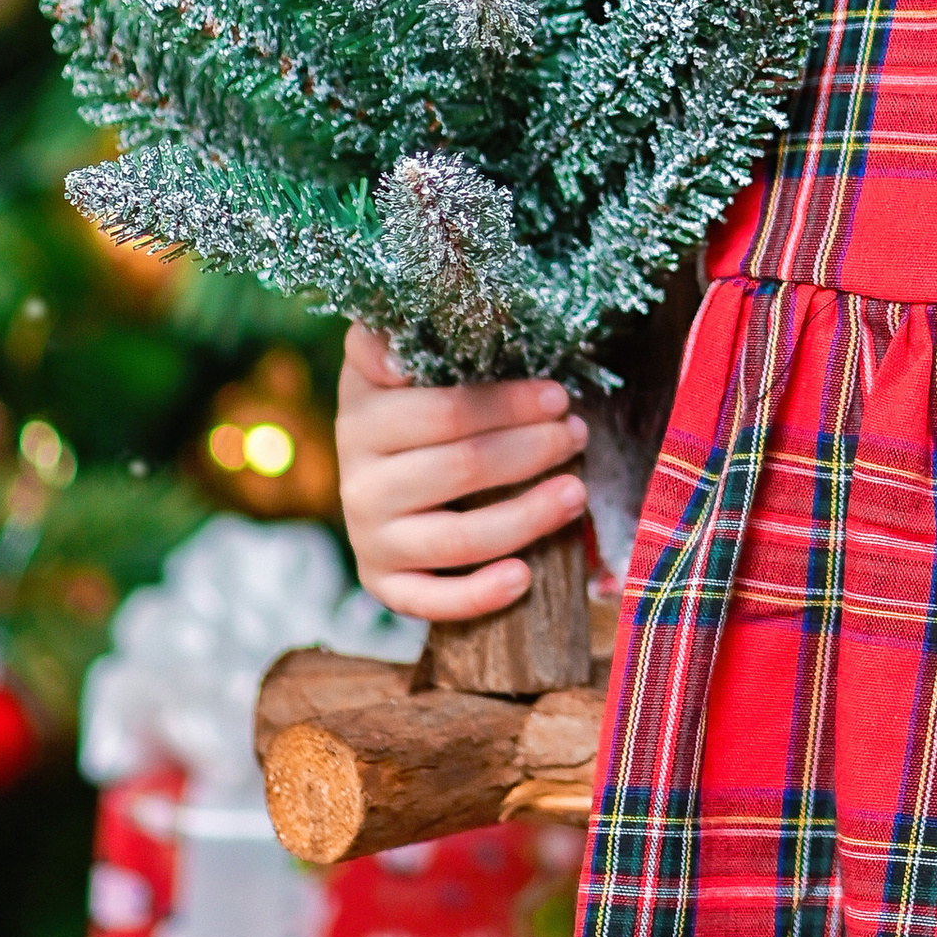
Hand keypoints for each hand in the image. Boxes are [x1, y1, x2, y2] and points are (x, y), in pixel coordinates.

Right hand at [335, 321, 587, 622]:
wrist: (376, 472)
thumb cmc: (410, 404)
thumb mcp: (398, 359)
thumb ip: (403, 335)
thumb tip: (417, 343)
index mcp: (363, 416)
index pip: (446, 411)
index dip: (508, 403)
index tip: (559, 395)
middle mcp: (358, 481)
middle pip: (461, 469)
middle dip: (531, 451)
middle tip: (578, 434)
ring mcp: (369, 537)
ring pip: (457, 537)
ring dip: (526, 517)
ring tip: (577, 493)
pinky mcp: (384, 583)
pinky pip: (429, 601)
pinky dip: (478, 595)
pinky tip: (525, 577)